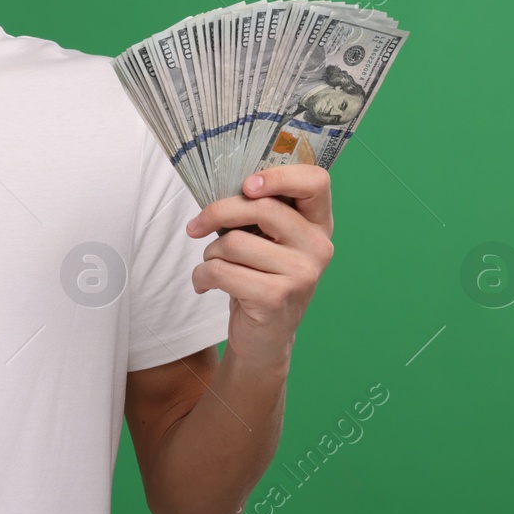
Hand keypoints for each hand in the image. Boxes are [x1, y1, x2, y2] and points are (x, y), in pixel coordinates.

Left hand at [182, 164, 334, 371]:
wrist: (265, 338)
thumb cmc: (259, 277)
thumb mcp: (267, 241)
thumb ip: (256, 211)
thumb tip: (215, 184)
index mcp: (318, 224)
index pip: (315, 181)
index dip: (279, 176)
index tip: (246, 186)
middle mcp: (317, 246)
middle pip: (260, 207)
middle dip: (217, 213)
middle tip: (196, 226)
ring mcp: (301, 273)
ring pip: (234, 242)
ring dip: (209, 253)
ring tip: (213, 264)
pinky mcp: (276, 297)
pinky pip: (222, 271)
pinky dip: (202, 276)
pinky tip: (205, 284)